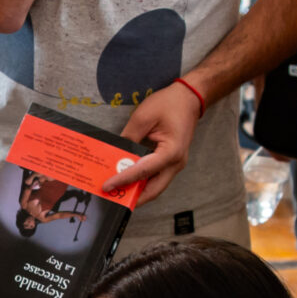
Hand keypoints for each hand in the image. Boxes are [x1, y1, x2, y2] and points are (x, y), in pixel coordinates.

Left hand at [105, 78, 202, 200]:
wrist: (189, 98)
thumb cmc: (170, 104)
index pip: (143, 171)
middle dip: (133, 197)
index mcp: (171, 152)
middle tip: (113, 199)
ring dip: (138, 190)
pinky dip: (142, 181)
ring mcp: (175, 164)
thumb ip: (129, 137)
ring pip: (155, 186)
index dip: (124, 180)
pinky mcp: (171, 161)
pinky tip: (128, 180)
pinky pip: (156, 177)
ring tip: (118, 192)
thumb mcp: (143, 117)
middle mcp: (176, 163)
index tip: (107, 186)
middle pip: (153, 190)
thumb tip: (116, 154)